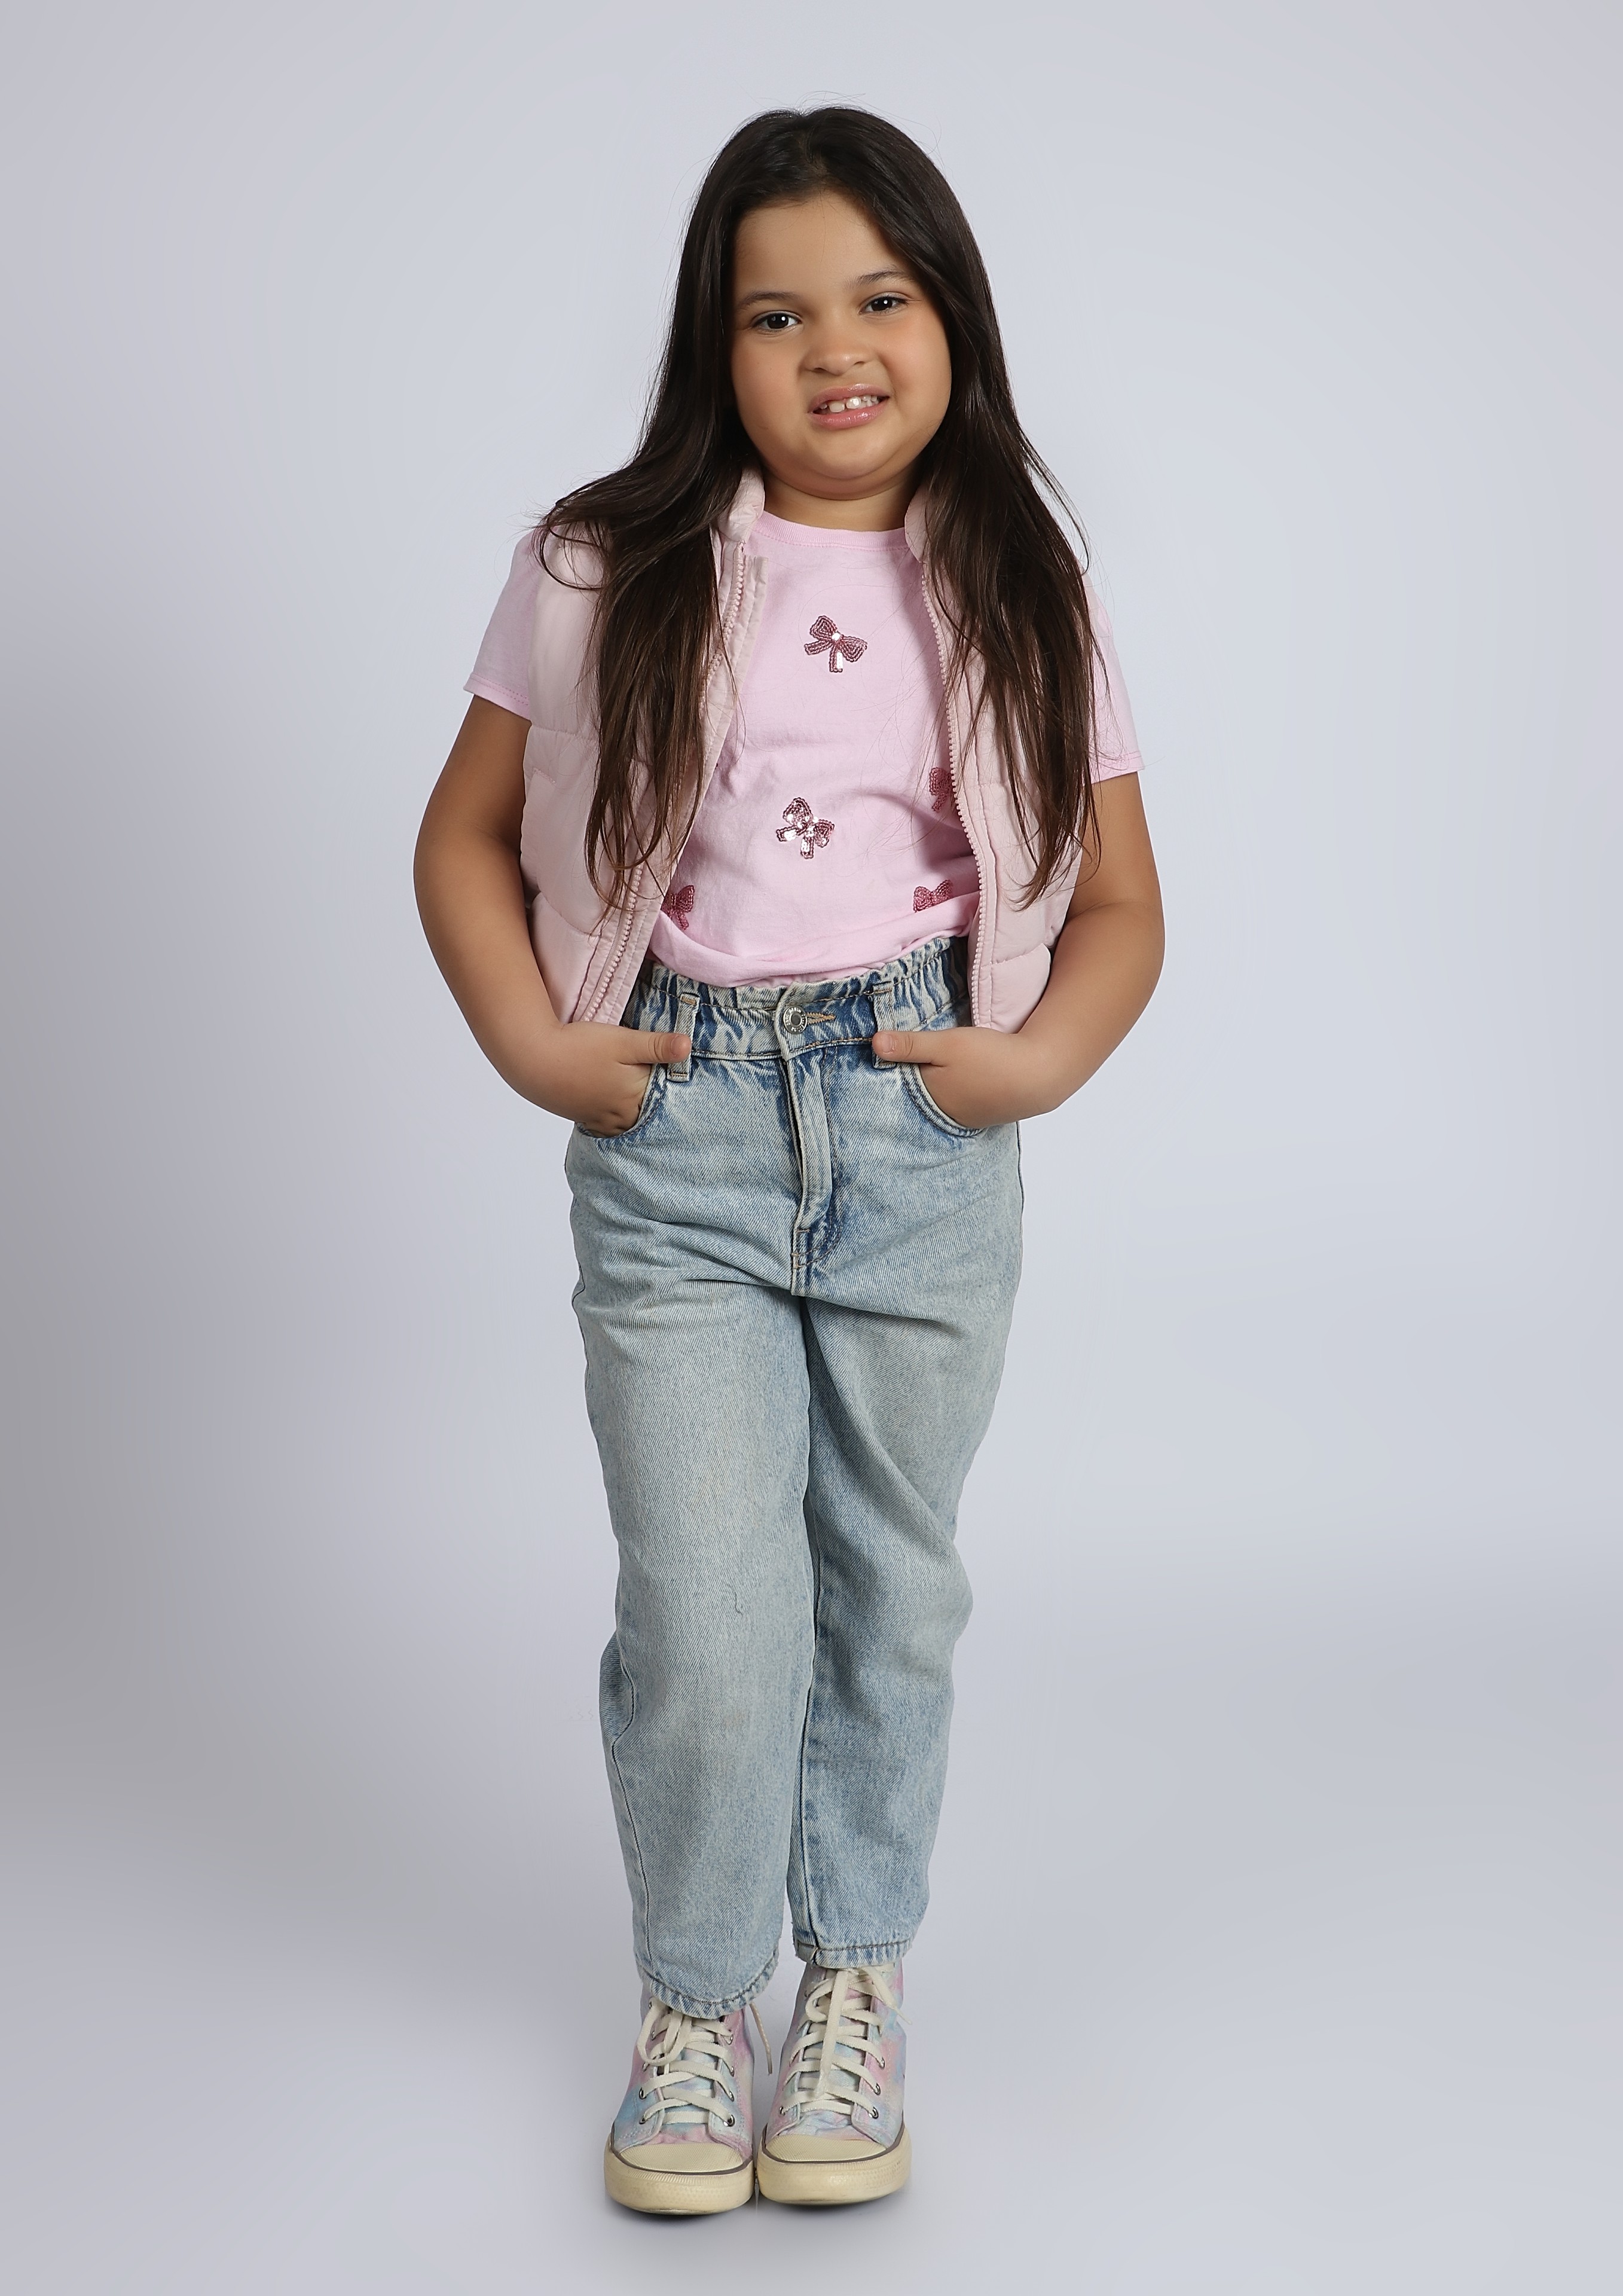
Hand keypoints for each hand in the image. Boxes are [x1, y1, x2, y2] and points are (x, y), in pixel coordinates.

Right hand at [525, 1022, 690, 1134]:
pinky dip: (620, 1119)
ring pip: (631, 1122)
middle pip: (651, 1113)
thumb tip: (689, 1047)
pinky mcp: (585, 1118)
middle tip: (678, 1098)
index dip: (678, 1087)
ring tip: (648, 1100)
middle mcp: (622, 1115)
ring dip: (640, 1113)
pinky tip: (621, 1110)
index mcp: (636, 1096)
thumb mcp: (623, 1041)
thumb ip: (657, 1045)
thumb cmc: (579, 1047)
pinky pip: (611, 1126)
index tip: (692, 1083)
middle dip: (661, 1104)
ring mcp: (602, 1120)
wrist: (533, 1060)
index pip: (669, 1098)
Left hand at [871, 1025, 1062, 1127]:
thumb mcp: (947, 1044)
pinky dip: (956, 1087)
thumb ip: (911, 1045)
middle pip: (919, 1088)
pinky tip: (961, 1075)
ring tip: (937, 1064)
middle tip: (911, 1052)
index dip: (894, 1063)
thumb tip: (873, 1042)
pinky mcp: (983, 1111)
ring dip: (936, 1081)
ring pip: (939, 1094)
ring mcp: (964, 1114)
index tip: (886, 1049)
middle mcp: (943, 1111)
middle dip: (912, 1074)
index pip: (899, 1079)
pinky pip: (959, 1098)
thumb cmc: (992, 1058)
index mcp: (928, 1096)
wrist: (1040, 1075)